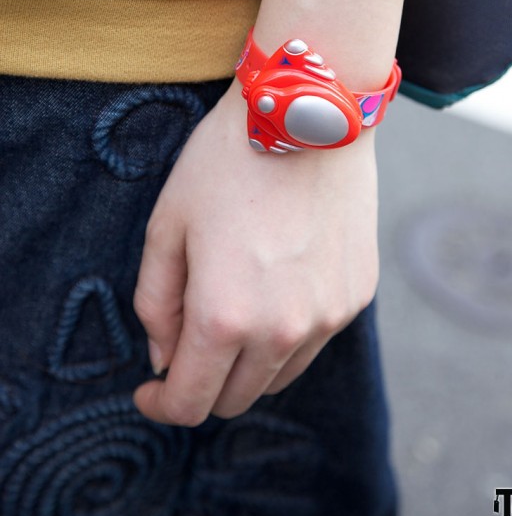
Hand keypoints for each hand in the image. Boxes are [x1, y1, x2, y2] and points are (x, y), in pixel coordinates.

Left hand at [132, 81, 379, 425]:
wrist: (310, 112)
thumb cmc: (228, 160)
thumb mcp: (167, 224)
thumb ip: (156, 302)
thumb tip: (165, 356)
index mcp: (224, 316)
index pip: (190, 403)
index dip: (162, 404)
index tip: (150, 389)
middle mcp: (283, 329)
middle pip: (236, 399)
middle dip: (202, 384)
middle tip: (187, 345)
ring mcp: (329, 315)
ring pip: (278, 375)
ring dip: (247, 362)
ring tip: (234, 307)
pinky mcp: (357, 294)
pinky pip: (314, 338)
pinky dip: (287, 331)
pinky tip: (276, 282)